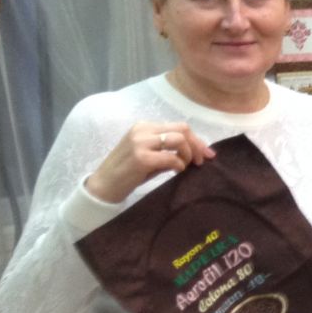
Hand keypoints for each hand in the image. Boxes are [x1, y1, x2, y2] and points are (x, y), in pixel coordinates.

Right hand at [84, 122, 213, 203]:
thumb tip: (196, 153)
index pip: (178, 127)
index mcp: (144, 126)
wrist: (104, 186)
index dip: (196, 139)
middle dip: (197, 145)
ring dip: (189, 154)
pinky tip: (177, 171)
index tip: (207, 154)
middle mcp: (142, 130)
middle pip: (182, 129)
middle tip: (202, 161)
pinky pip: (171, 158)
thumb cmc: (128, 173)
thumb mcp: (149, 156)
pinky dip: (179, 165)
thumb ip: (169, 150)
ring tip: (186, 166)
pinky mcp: (141, 158)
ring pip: (179, 139)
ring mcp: (141, 142)